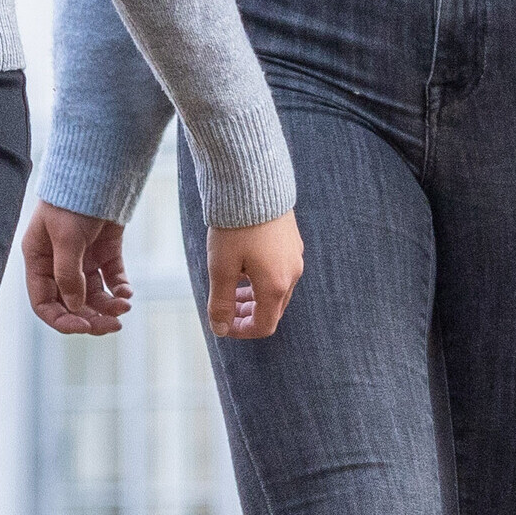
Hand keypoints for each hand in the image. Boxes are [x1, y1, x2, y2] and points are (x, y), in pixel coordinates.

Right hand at [22, 205, 133, 333]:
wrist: (100, 171)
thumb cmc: (73, 200)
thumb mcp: (67, 238)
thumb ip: (69, 275)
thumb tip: (76, 308)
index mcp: (39, 260)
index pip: (44, 302)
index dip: (62, 320)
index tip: (84, 327)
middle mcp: (58, 263)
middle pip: (72, 303)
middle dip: (91, 316)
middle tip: (113, 325)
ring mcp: (82, 257)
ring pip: (93, 295)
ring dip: (108, 305)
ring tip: (125, 306)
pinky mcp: (105, 251)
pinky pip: (111, 279)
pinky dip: (119, 289)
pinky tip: (127, 293)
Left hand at [202, 213, 305, 340]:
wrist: (254, 184)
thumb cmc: (236, 227)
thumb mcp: (221, 267)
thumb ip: (221, 303)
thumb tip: (220, 330)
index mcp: (275, 285)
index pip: (264, 325)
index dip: (241, 331)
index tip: (222, 324)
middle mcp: (292, 274)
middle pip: (272, 309)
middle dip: (248, 313)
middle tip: (225, 307)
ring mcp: (295, 256)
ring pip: (277, 290)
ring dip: (255, 296)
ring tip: (233, 287)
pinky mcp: (293, 241)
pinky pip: (281, 270)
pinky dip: (263, 278)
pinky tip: (245, 264)